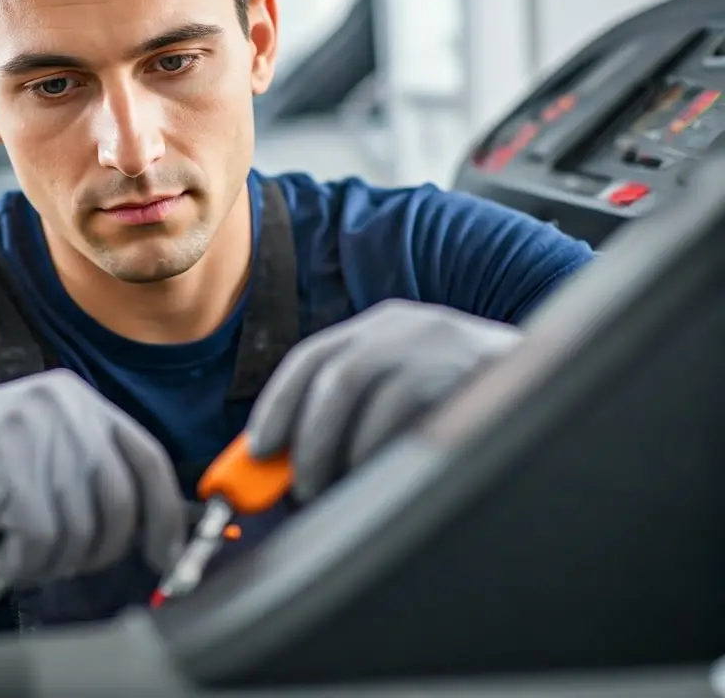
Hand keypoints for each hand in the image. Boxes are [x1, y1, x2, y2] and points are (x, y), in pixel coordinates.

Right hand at [0, 369, 186, 587]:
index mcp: (78, 401)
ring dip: (48, 560)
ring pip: (79, 527)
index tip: (166, 555)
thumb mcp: (38, 460)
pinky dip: (19, 560)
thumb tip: (149, 532)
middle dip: (95, 551)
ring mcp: (30, 424)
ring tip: (14, 550)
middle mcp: (62, 404)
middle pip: (119, 502)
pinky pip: (38, 535)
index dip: (165, 516)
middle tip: (53, 560)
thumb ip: (87, 480)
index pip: (147, 460)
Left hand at [246, 300, 520, 501]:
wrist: (556, 389)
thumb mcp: (402, 399)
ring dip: (339, 451)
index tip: (258, 450)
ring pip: (360, 392)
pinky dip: (381, 450)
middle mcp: (405, 326)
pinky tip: (383, 476)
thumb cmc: (466, 406)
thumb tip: (286, 464)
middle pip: (332, 375)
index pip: (312, 358)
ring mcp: (439, 343)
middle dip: (305, 436)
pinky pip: (405, 415)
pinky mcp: (468, 370)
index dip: (278, 404)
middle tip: (299, 486)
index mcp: (382, 328)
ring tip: (337, 489)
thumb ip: (351, 417)